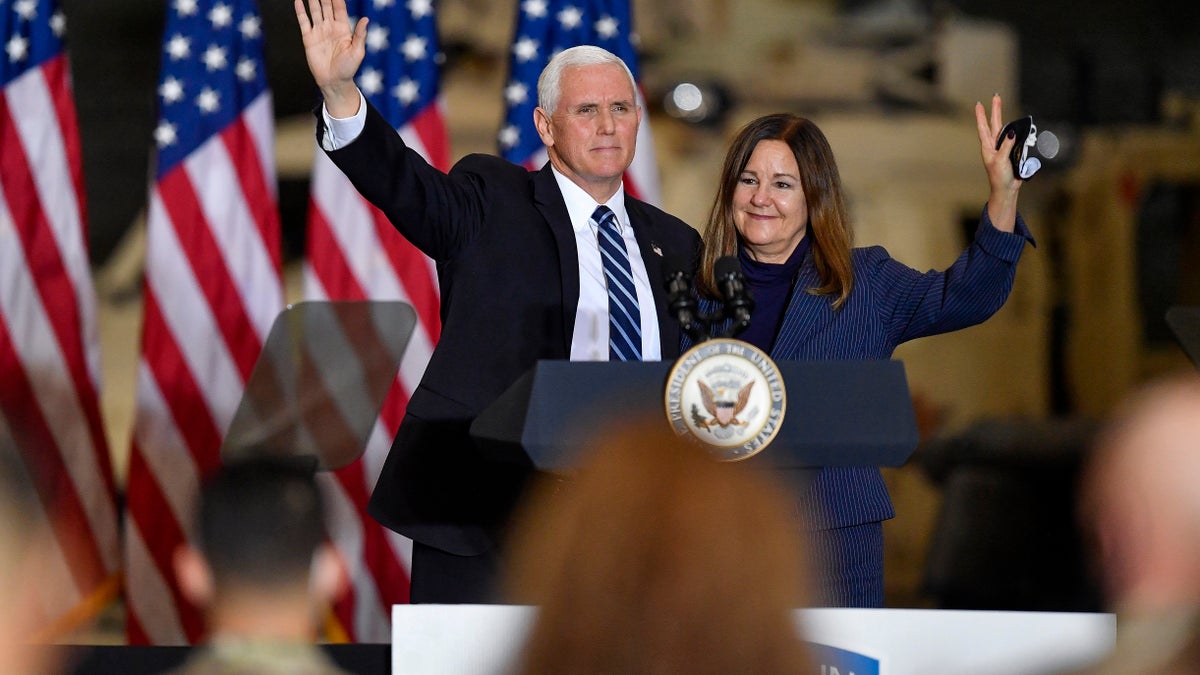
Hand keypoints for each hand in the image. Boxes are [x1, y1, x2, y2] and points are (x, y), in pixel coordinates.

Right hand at [295, 0, 367, 116]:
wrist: (334, 82)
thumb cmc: (348, 68)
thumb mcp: (358, 52)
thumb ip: (360, 35)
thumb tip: (366, 19)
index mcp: (343, 29)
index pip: (339, 8)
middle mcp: (330, 27)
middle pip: (326, 6)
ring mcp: (319, 32)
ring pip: (315, 11)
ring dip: (312, 0)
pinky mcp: (308, 38)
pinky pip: (304, 22)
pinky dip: (300, 11)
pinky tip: (298, 1)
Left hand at [975, 94, 1019, 231]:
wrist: (1007, 189)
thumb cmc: (999, 177)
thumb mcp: (1000, 160)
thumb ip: (1006, 145)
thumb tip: (1010, 131)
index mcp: (988, 147)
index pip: (983, 127)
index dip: (981, 116)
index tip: (979, 104)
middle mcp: (995, 145)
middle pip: (996, 124)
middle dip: (996, 110)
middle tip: (996, 96)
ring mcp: (1004, 148)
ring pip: (1009, 131)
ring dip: (1012, 124)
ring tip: (1017, 122)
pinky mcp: (1013, 152)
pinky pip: (1018, 140)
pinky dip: (1021, 135)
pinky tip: (1026, 133)